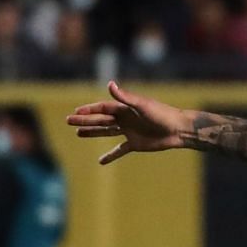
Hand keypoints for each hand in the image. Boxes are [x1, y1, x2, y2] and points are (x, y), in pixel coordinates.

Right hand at [67, 80, 196, 164]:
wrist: (179, 130)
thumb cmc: (162, 115)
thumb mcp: (142, 105)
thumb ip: (125, 97)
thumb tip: (110, 84)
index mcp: (125, 109)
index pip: (102, 108)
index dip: (89, 110)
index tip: (75, 112)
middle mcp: (126, 119)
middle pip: (101, 120)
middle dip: (85, 121)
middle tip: (68, 121)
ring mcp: (130, 132)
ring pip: (107, 132)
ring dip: (93, 133)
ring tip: (78, 134)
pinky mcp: (136, 144)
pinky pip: (120, 150)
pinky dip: (111, 155)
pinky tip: (100, 161)